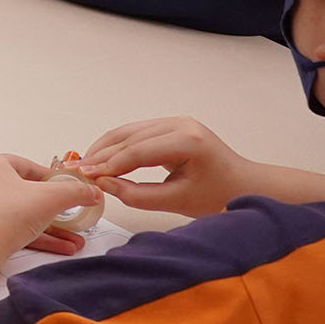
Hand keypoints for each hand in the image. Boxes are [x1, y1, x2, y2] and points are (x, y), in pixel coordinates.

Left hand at [0, 152, 101, 257]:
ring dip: (52, 228)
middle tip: (73, 216)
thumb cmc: (5, 214)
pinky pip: (14, 230)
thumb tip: (93, 191)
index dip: (51, 178)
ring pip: (22, 215)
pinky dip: (37, 237)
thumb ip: (75, 192)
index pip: (27, 166)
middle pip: (26, 193)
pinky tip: (62, 247)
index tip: (68, 188)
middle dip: (55, 209)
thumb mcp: (51, 198)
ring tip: (76, 240)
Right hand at [75, 116, 258, 216]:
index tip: (86, 177)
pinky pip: (136, 133)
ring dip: (105, 149)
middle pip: (129, 138)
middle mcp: (181, 124)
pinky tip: (102, 158)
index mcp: (188, 141)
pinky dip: (117, 146)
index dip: (108, 165)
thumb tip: (103, 184)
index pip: (137, 152)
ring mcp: (176, 121)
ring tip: (84, 166)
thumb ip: (137, 195)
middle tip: (77, 171)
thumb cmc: (220, 196)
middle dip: (101, 155)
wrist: (247, 186)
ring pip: (128, 132)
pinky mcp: (170, 126)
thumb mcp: (178, 202)